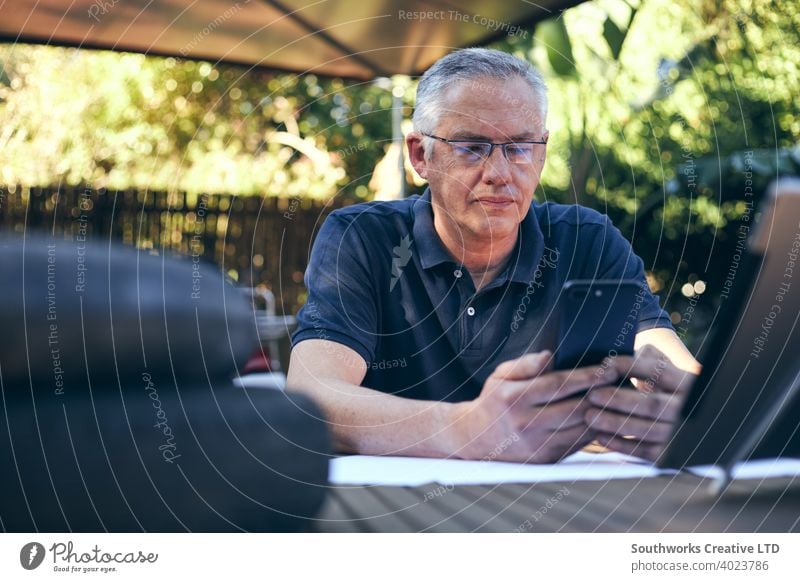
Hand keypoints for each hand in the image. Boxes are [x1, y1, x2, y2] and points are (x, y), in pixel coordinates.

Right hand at [451, 351, 621, 462]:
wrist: (476, 438)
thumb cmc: (494, 400)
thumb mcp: (501, 375)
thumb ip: (526, 364)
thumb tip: (550, 355)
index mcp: (514, 398)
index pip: (559, 385)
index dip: (587, 376)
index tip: (609, 368)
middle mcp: (526, 423)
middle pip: (575, 408)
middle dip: (602, 394)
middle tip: (621, 382)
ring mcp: (537, 445)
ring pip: (581, 429)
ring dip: (603, 414)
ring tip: (618, 399)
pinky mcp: (546, 460)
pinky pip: (579, 444)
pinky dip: (594, 430)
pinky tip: (603, 417)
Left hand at [584, 345, 697, 459]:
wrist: (680, 414)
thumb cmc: (660, 383)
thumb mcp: (662, 365)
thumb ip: (647, 357)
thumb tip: (619, 358)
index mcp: (686, 383)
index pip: (660, 372)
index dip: (632, 367)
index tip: (605, 364)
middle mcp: (686, 408)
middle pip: (652, 405)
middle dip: (620, 399)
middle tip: (593, 395)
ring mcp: (680, 432)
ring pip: (648, 430)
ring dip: (616, 424)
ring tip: (590, 416)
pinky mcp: (669, 452)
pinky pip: (646, 452)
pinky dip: (622, 445)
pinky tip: (599, 437)